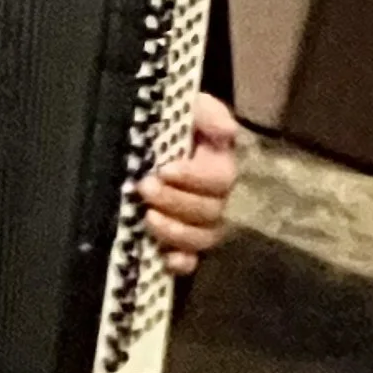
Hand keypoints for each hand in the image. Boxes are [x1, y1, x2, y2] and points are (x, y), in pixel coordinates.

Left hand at [141, 87, 240, 275]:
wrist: (153, 140)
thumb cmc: (174, 125)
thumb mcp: (190, 109)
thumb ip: (209, 113)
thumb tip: (227, 131)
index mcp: (220, 166)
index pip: (219, 179)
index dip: (194, 178)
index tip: (165, 169)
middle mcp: (217, 198)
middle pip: (210, 211)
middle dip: (175, 201)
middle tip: (144, 187)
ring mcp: (202, 224)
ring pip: (203, 238)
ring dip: (176, 231)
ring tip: (147, 217)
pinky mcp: (184, 243)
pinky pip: (193, 261)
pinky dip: (182, 263)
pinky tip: (166, 259)